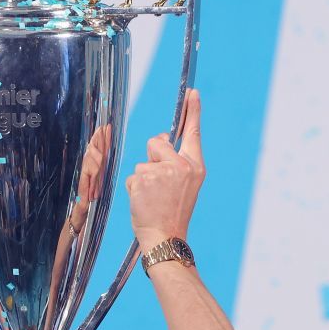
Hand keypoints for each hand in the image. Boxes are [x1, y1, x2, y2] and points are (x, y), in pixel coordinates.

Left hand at [128, 90, 203, 250]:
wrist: (166, 237)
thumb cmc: (172, 212)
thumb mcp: (183, 185)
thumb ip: (175, 162)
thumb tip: (160, 139)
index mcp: (195, 167)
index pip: (193, 133)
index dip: (192, 111)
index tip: (192, 92)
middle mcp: (182, 166)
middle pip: (157, 142)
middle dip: (152, 158)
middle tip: (159, 186)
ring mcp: (163, 172)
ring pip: (142, 162)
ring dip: (142, 179)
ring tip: (152, 199)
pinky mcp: (144, 178)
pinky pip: (133, 175)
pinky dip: (134, 189)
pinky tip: (144, 202)